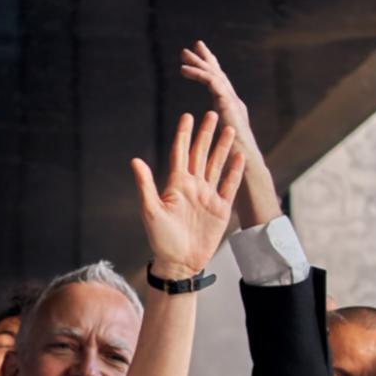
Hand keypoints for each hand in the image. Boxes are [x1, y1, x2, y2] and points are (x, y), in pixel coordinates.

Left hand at [131, 112, 244, 278]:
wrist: (179, 262)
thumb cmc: (161, 239)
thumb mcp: (151, 211)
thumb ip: (145, 185)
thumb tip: (135, 161)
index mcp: (175, 185)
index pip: (180, 153)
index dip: (183, 135)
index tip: (187, 115)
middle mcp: (192, 187)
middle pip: (200, 154)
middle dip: (206, 134)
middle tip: (212, 113)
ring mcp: (208, 196)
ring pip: (216, 165)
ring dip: (222, 147)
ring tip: (229, 129)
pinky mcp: (220, 208)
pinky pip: (229, 185)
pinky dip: (235, 171)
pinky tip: (240, 156)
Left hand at [180, 41, 260, 161]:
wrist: (247, 170)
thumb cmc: (233, 163)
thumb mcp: (216, 147)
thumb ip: (209, 137)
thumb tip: (200, 137)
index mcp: (230, 111)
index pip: (218, 86)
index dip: (209, 71)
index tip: (197, 62)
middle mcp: (232, 103)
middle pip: (218, 76)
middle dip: (207, 60)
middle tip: (194, 46)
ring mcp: (232, 102)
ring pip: (214, 76)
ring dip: (199, 62)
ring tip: (184, 54)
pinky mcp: (229, 104)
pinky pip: (212, 83)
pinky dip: (199, 74)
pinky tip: (184, 69)